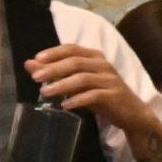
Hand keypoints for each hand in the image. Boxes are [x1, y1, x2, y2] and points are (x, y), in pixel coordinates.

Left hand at [24, 42, 152, 131]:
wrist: (132, 113)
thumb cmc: (103, 96)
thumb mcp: (78, 84)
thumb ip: (57, 73)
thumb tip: (29, 64)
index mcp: (95, 57)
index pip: (72, 48)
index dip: (54, 52)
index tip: (36, 59)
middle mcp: (103, 64)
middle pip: (75, 62)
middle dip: (53, 69)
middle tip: (36, 78)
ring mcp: (109, 79)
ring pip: (82, 78)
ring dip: (62, 85)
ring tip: (45, 93)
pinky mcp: (113, 95)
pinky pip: (93, 95)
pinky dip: (77, 100)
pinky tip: (65, 105)